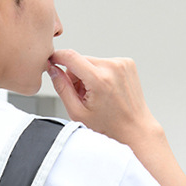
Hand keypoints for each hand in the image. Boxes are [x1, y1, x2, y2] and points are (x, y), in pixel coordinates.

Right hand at [47, 49, 161, 148]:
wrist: (134, 129)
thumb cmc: (108, 127)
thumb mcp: (78, 113)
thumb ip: (62, 88)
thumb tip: (53, 70)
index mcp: (100, 80)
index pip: (71, 57)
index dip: (57, 57)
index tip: (51, 61)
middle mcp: (112, 67)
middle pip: (81, 60)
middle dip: (76, 75)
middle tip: (82, 96)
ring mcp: (122, 63)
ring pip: (92, 62)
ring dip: (88, 75)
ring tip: (96, 96)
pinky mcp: (127, 63)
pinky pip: (104, 63)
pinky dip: (100, 74)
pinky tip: (105, 91)